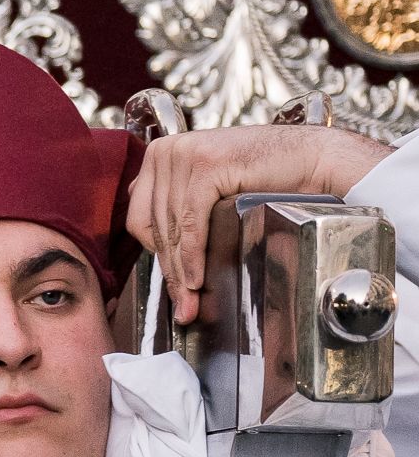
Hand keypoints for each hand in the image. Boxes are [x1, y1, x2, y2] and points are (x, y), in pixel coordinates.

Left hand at [126, 124, 395, 320]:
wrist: (315, 160)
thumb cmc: (266, 177)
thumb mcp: (210, 185)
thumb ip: (176, 200)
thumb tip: (148, 238)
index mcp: (158, 154)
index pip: (141, 217)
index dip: (156, 255)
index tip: (171, 286)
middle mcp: (165, 151)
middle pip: (154, 226)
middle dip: (169, 270)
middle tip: (182, 305)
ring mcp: (183, 155)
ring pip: (172, 229)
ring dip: (181, 271)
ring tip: (191, 301)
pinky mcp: (205, 166)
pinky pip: (191, 224)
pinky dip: (193, 256)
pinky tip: (199, 280)